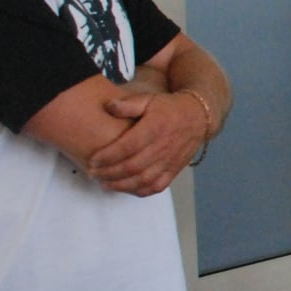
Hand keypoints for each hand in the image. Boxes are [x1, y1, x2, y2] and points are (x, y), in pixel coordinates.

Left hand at [86, 89, 208, 195]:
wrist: (198, 117)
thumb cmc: (169, 108)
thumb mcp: (149, 99)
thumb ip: (128, 104)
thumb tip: (108, 106)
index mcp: (154, 129)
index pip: (126, 147)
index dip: (107, 156)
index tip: (92, 160)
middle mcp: (162, 147)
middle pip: (132, 167)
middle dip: (109, 173)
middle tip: (93, 173)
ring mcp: (169, 161)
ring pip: (143, 180)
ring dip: (121, 185)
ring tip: (104, 184)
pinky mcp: (174, 170)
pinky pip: (157, 186)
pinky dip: (141, 191)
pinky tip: (126, 189)